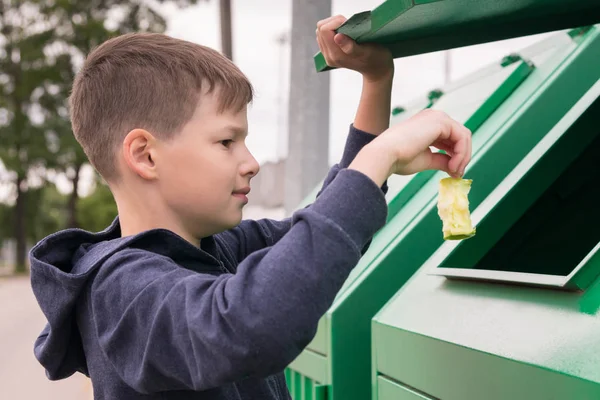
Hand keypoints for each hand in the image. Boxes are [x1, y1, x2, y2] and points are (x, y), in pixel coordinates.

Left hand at [316, 15, 393, 81]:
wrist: (377, 69)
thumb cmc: (376, 58)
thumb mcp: (366, 51)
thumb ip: (350, 46)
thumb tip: (337, 36)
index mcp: (336, 55)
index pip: (324, 29)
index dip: (336, 22)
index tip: (349, 24)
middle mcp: (329, 56)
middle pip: (320, 28)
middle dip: (333, 22)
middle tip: (348, 26)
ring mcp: (328, 55)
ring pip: (320, 31)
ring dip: (333, 25)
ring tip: (347, 30)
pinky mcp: (330, 53)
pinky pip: (324, 36)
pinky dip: (333, 30)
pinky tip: (344, 34)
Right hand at [349, 110, 471, 185]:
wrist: (385, 155)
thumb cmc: (399, 158)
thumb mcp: (426, 159)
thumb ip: (441, 160)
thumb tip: (455, 169)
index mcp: (428, 124)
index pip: (451, 138)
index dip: (456, 155)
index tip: (453, 172)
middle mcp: (434, 117)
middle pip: (460, 135)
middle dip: (462, 156)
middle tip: (457, 174)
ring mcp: (438, 117)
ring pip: (464, 136)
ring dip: (463, 157)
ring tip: (454, 172)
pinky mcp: (441, 121)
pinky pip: (462, 138)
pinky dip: (461, 154)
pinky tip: (452, 166)